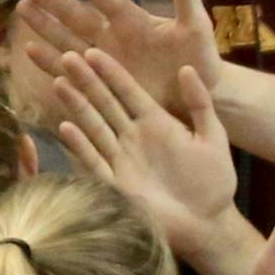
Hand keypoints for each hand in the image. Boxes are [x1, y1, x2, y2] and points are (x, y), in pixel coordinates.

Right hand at [17, 0, 216, 115]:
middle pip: (74, 12)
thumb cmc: (200, 62)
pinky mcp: (101, 85)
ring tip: (20, 8)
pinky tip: (29, 50)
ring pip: (66, 38)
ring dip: (43, 24)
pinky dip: (50, 61)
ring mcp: (104, 61)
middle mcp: (113, 37)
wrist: (200, 101)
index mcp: (133, 20)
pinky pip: (70, 71)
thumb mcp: (196, 26)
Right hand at [54, 52, 235, 257]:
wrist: (208, 222)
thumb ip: (200, 104)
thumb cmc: (213, 181)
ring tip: (60, 83)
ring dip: (78, 106)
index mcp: (155, 122)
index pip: (128, 91)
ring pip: (94, 126)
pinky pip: (94, 161)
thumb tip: (185, 68)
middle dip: (87, 81)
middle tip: (67, 56)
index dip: (112, 72)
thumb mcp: (212, 136)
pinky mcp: (116, 184)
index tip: (93, 51)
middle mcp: (132, 137)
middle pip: (105, 103)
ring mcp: (121, 159)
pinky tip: (65, 127)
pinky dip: (80, 145)